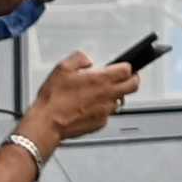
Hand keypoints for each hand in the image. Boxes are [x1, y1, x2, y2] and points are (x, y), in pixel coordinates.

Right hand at [19, 56, 143, 151]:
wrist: (47, 123)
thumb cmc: (54, 98)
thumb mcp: (63, 68)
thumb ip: (79, 58)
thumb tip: (87, 59)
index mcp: (101, 80)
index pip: (127, 70)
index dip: (126, 66)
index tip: (123, 66)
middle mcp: (107, 95)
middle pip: (133, 86)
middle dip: (132, 79)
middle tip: (126, 77)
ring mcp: (105, 111)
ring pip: (121, 101)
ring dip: (116, 95)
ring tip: (102, 92)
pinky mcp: (100, 123)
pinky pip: (108, 114)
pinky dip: (103, 108)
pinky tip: (91, 106)